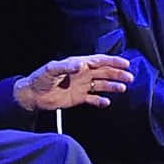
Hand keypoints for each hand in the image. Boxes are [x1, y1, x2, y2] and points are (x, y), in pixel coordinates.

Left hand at [13, 55, 132, 111]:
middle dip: (117, 74)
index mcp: (78, 64)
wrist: (33, 95)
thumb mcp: (51, 70)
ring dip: (112, 86)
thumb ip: (66, 66)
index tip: (125, 63)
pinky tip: (107, 102)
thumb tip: (81, 64)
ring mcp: (81, 86)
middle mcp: (82, 74)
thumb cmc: (40, 79)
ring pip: (101, 85)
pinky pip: (92, 98)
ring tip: (123, 88)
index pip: (99, 61)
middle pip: (104, 72)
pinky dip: (100, 100)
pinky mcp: (78, 98)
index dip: (112, 61)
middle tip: (130, 77)